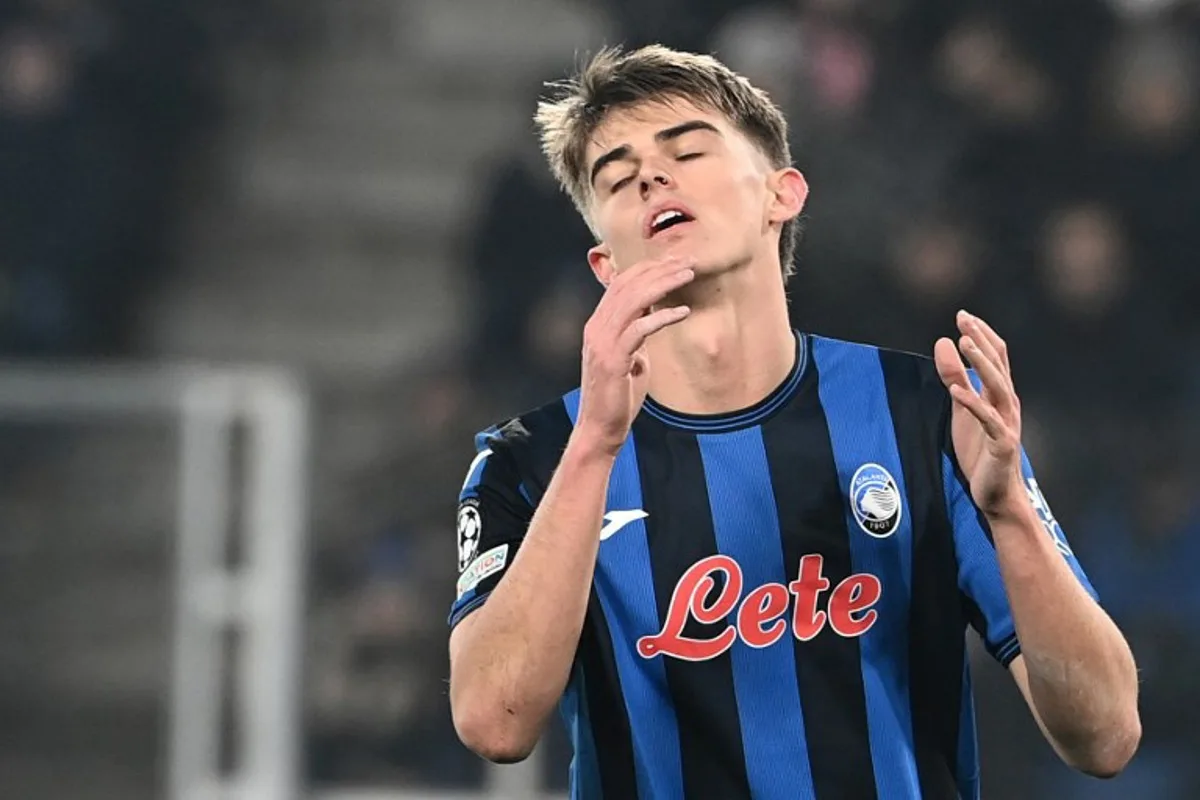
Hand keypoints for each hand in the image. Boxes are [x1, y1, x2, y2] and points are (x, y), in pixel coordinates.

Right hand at [576, 256, 694, 454]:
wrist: (600, 428)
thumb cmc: (618, 397)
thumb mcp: (630, 358)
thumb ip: (636, 336)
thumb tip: (652, 318)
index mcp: (598, 325)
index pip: (621, 284)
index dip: (648, 268)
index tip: (674, 261)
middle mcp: (596, 328)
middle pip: (628, 285)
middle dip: (659, 269)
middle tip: (687, 261)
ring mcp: (602, 343)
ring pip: (633, 300)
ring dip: (663, 284)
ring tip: (688, 275)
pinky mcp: (613, 360)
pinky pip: (640, 330)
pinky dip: (662, 317)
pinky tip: (683, 312)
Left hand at [933, 311, 1024, 517]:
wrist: (997, 494)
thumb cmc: (981, 451)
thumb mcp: (962, 410)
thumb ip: (955, 378)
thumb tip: (944, 342)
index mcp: (1000, 395)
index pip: (996, 357)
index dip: (981, 335)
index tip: (963, 315)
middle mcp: (1008, 405)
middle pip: (998, 365)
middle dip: (981, 340)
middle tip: (964, 318)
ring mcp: (1007, 424)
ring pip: (999, 387)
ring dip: (981, 364)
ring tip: (965, 343)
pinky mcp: (1001, 445)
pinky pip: (988, 421)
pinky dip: (973, 403)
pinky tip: (956, 391)